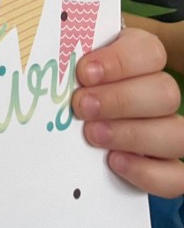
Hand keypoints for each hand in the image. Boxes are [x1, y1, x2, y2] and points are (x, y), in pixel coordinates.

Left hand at [72, 27, 183, 197]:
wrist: (73, 122)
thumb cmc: (71, 84)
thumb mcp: (71, 65)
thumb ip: (70, 59)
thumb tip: (54, 61)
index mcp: (139, 56)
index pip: (149, 52)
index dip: (120, 62)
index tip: (84, 73)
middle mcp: (160, 91)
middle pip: (166, 92)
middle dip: (120, 101)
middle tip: (82, 107)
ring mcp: (169, 130)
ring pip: (176, 133)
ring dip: (132, 135)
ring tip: (93, 134)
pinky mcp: (168, 168)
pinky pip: (176, 175)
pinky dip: (147, 172)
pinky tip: (115, 162)